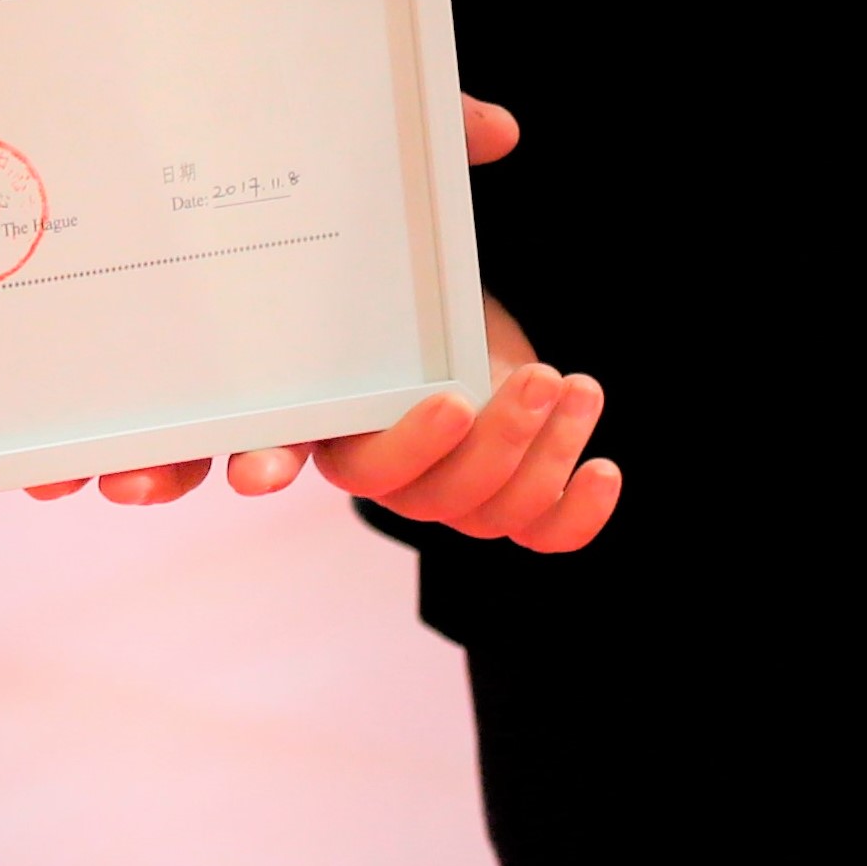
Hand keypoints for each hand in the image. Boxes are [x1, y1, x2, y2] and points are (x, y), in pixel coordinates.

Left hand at [24, 99, 596, 521]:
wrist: (240, 103)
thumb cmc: (335, 154)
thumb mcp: (377, 144)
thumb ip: (431, 132)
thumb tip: (500, 129)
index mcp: (321, 350)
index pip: (315, 419)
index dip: (287, 449)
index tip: (267, 466)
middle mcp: (261, 376)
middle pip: (238, 446)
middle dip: (198, 469)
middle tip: (157, 481)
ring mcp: (198, 377)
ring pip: (174, 449)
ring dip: (138, 471)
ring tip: (103, 479)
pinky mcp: (135, 367)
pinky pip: (109, 427)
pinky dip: (72, 459)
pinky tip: (42, 478)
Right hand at [309, 294, 620, 551]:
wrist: (454, 332)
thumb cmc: (407, 332)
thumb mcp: (375, 335)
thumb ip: (335, 370)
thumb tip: (263, 455)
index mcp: (354, 450)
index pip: (374, 470)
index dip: (415, 444)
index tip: (455, 400)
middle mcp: (405, 490)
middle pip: (448, 495)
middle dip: (504, 435)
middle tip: (539, 378)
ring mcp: (462, 505)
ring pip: (504, 511)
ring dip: (552, 451)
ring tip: (578, 390)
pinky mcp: (516, 508)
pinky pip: (547, 533)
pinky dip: (582, 512)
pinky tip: (603, 470)